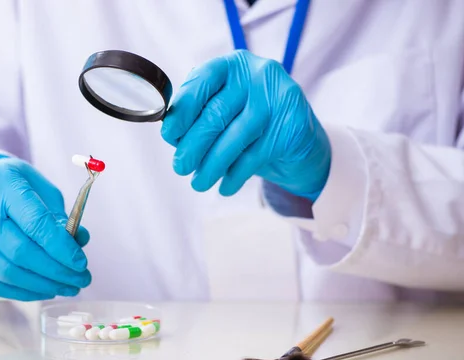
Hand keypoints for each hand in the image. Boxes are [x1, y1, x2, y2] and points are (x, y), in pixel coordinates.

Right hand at [0, 155, 90, 300]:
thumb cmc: (17, 188)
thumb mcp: (44, 191)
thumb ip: (61, 218)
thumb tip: (80, 244)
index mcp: (4, 184)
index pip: (34, 222)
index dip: (60, 247)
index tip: (81, 263)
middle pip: (18, 251)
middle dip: (55, 272)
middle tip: (81, 280)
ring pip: (4, 272)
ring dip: (41, 286)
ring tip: (67, 287)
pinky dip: (22, 291)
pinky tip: (44, 290)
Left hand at [161, 49, 330, 201]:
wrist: (299, 140)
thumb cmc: (249, 123)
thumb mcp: (225, 108)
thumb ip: (199, 114)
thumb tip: (172, 135)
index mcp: (234, 64)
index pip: (203, 80)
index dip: (183, 109)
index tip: (169, 135)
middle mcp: (259, 74)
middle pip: (217, 113)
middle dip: (194, 145)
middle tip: (180, 167)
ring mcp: (279, 98)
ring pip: (236, 137)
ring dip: (212, 165)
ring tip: (198, 184)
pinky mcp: (293, 126)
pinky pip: (255, 155)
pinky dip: (236, 175)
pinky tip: (225, 186)